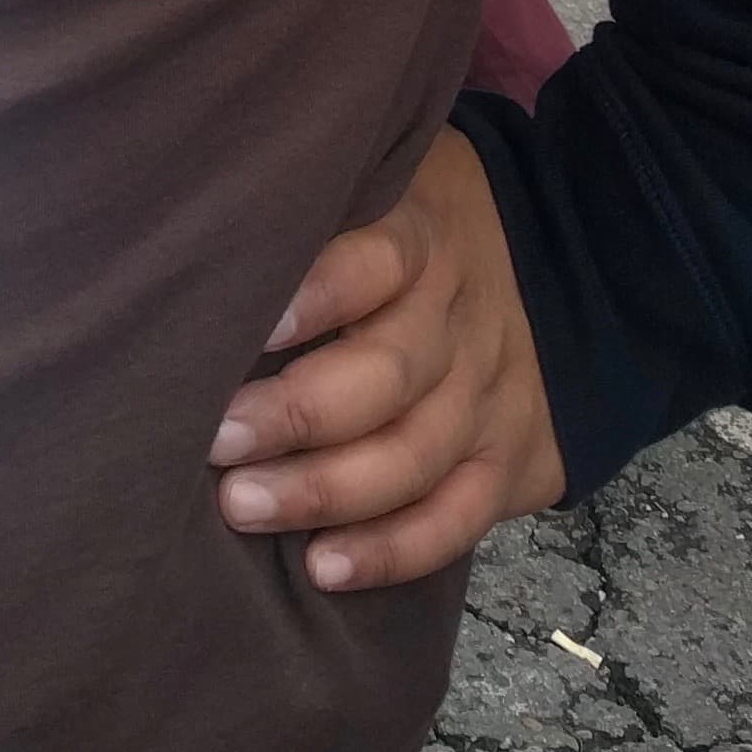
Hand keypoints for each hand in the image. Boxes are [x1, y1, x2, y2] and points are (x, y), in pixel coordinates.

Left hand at [209, 127, 565, 590]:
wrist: (560, 270)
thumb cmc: (406, 233)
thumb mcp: (379, 184)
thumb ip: (307, 205)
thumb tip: (192, 222)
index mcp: (422, 240)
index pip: (376, 262)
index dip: (318, 294)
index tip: (254, 328)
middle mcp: (458, 322)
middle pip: (388, 374)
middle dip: (297, 415)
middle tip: (217, 439)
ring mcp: (487, 398)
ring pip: (415, 454)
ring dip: (327, 490)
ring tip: (244, 505)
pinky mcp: (508, 463)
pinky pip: (457, 518)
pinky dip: (394, 550)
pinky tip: (325, 568)